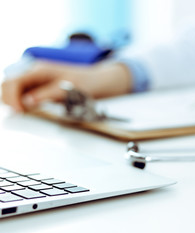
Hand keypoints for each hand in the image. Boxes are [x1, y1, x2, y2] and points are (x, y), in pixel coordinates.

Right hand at [1, 61, 132, 111]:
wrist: (99, 81)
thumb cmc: (86, 82)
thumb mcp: (67, 89)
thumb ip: (46, 94)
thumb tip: (27, 102)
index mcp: (39, 70)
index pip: (13, 82)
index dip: (12, 98)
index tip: (20, 112)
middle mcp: (34, 73)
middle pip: (9, 86)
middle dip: (10, 100)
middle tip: (21, 115)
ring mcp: (36, 81)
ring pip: (15, 91)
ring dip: (15, 102)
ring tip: (24, 113)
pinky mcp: (41, 88)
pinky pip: (25, 95)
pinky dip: (23, 103)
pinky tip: (29, 110)